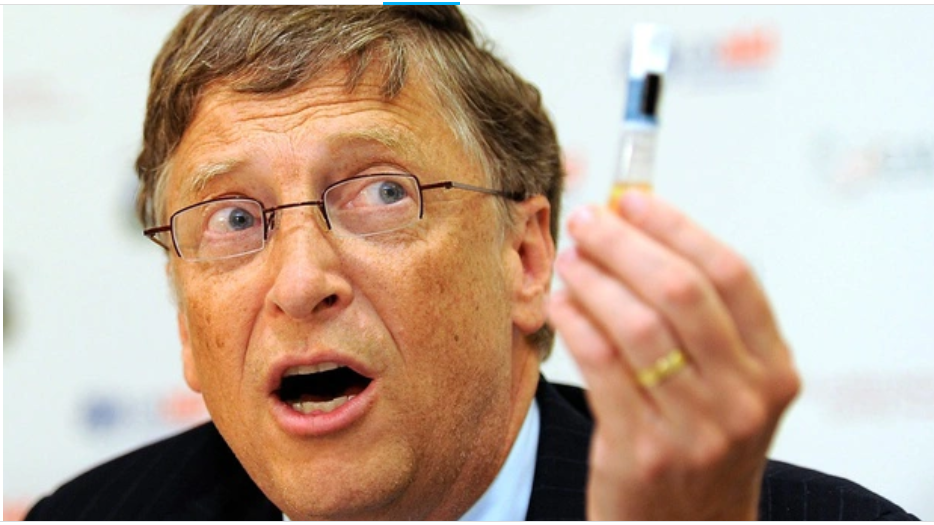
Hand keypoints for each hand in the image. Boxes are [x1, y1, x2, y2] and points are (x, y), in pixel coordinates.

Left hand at [547, 191, 799, 519]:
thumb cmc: (703, 443)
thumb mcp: (730, 386)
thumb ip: (703, 319)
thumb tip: (638, 231)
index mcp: (773, 369)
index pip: (730, 274)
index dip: (676, 227)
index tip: (634, 200)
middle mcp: (743, 398)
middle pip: (681, 291)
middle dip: (626, 243)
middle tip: (590, 220)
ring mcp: (694, 429)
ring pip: (636, 324)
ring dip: (595, 278)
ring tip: (571, 257)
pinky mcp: (640, 451)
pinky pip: (600, 364)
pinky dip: (576, 321)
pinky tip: (561, 300)